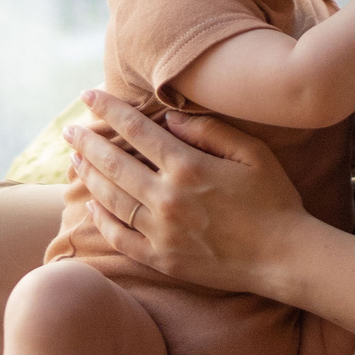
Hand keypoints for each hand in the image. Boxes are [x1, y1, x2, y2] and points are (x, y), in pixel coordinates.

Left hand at [66, 91, 311, 295]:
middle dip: (87, 141)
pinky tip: (91, 205)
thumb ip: (210, 131)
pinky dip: (101, 220)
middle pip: (113, 163)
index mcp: (188, 166)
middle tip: (70, 128)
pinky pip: (120, 237)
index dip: (108, 109)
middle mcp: (167, 198)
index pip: (135, 130)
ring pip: (111, 198)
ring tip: (75, 160)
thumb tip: (170, 120)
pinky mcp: (162, 259)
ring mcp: (161, 231)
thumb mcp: (251, 153)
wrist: (284, 257)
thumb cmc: (274, 200)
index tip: (88, 95)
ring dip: (89, 176)